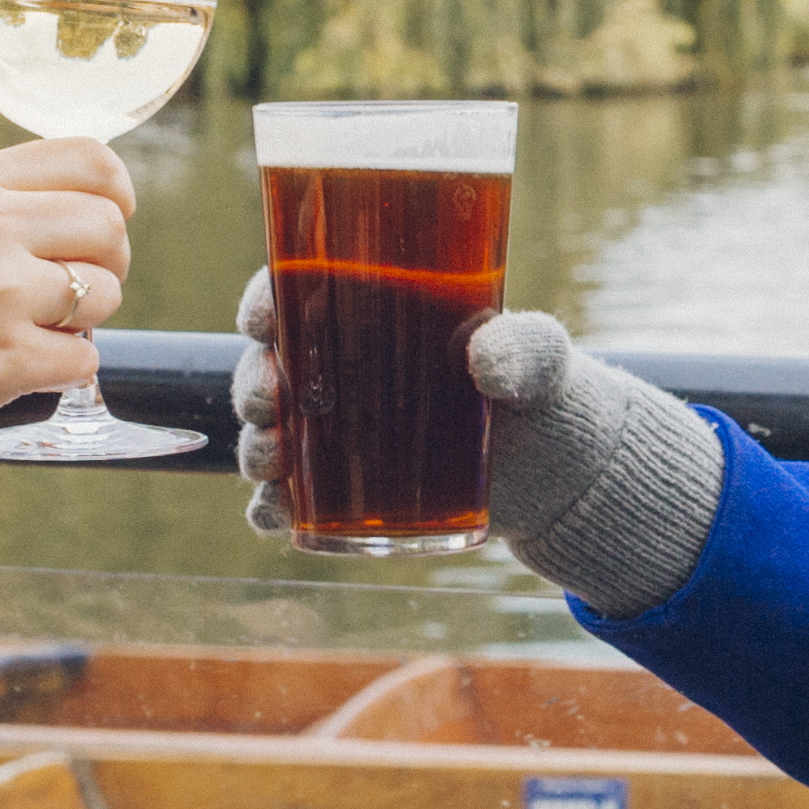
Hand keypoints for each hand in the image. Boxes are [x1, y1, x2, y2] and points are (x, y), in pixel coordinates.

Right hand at [0, 137, 134, 483]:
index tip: (109, 220)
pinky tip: (20, 369)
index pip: (91, 160)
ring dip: (84, 320)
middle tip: (71, 292)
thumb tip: (95, 205)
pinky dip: (65, 371)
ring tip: (30, 330)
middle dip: (107, 263)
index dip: (116, 193)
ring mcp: (0, 293)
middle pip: (110, 227)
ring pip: (105, 294)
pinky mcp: (8, 359)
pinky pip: (84, 360)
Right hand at [232, 287, 722, 609]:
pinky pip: (292, 502)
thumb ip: (527, 347)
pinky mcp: (353, 493)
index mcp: (373, 314)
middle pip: (269, 367)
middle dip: (250, 384)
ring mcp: (343, 435)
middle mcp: (343, 373)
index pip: (298, 294)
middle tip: (267, 401)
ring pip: (270, 435)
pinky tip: (276, 515)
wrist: (558, 468)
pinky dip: (271, 510)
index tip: (261, 317)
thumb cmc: (542, 388)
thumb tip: (489, 364)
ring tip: (272, 460)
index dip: (263, 301)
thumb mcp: (542, 358)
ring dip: (254, 448)